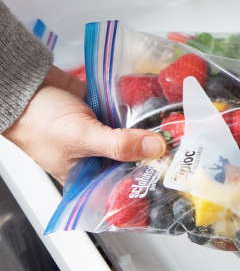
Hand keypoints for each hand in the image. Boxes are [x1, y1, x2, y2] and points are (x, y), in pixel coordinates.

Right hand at [2, 66, 166, 182]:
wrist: (25, 83)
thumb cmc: (38, 119)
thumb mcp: (82, 137)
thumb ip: (119, 145)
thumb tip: (155, 148)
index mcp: (86, 177)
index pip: (123, 187)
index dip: (147, 182)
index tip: (174, 176)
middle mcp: (97, 159)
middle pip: (134, 161)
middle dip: (155, 155)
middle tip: (184, 151)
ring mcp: (103, 136)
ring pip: (136, 138)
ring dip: (152, 134)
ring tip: (179, 131)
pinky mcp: (107, 115)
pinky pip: (130, 118)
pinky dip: (142, 115)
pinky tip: (161, 112)